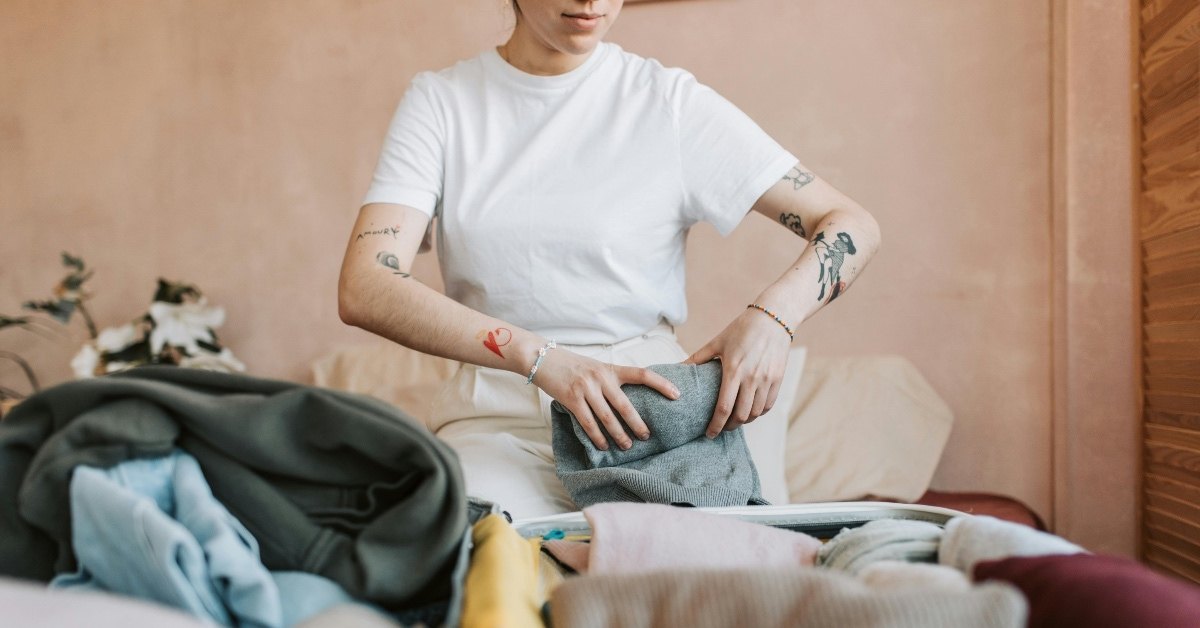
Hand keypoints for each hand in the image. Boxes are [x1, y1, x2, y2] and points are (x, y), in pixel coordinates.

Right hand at [533, 349, 679, 450]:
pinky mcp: (572, 399)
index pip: (642, 374)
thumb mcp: (595, 367)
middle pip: (626, 405)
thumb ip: (611, 381)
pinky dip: (597, 437)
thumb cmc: (572, 365)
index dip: (661, 384)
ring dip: (618, 435)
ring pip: (608, 418)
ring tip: (627, 446)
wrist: (543, 358)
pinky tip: (604, 446)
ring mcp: (586, 388)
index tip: (677, 395)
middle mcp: (601, 378)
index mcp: (611, 369)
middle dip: (638, 424)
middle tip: (647, 437)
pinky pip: (589, 423)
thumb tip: (628, 403)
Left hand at [683, 307, 791, 436]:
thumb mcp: (717, 342)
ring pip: (756, 413)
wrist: (773, 318)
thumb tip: (678, 368)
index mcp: (733, 370)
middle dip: (729, 426)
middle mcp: (751, 378)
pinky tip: (750, 411)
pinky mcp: (778, 379)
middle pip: (741, 415)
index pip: (724, 407)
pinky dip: (759, 413)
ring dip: (744, 421)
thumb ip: (698, 358)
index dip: (716, 425)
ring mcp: (767, 380)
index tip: (709, 433)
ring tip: (735, 420)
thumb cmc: (741, 329)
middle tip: (721, 428)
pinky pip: (768, 405)